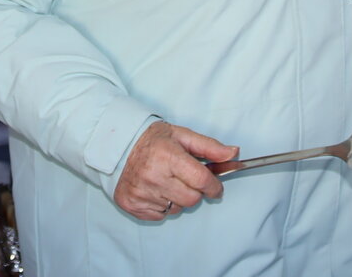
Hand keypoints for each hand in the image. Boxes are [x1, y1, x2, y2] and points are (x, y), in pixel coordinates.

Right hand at [112, 121, 237, 220]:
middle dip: (195, 191)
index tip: (216, 187)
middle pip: (192, 199)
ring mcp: (141, 193)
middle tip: (186, 179)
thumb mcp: (182, 136)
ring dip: (178, 198)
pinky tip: (156, 190)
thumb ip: (209, 146)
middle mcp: (153, 177)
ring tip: (167, 181)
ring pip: (176, 209)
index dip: (215, 186)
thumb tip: (233, 153)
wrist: (118, 146)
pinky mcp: (131, 205)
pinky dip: (163, 205)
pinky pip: (160, 215)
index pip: (202, 181)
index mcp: (168, 157)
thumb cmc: (153, 140)